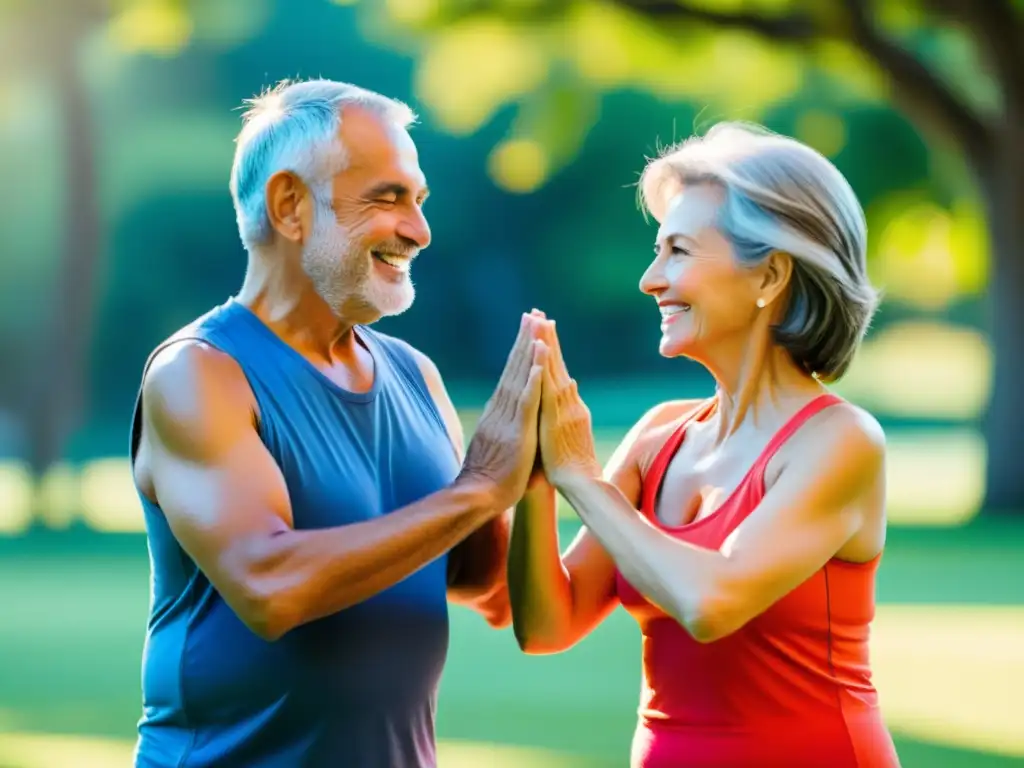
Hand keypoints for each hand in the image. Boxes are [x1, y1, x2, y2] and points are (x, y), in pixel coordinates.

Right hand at [458, 313, 548, 510]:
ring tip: (538, 327)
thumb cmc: (492, 478)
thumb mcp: (501, 445)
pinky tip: (539, 363)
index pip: (511, 375)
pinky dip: (533, 381)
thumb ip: (507, 428)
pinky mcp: (517, 432)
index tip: (527, 330)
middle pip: (514, 368)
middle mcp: (501, 410)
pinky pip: (527, 402)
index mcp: (499, 412)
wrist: (479, 497)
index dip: (520, 351)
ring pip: (520, 378)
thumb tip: (511, 419)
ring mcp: (508, 419)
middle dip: (524, 340)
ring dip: (530, 352)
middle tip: (533, 314)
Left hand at [536, 320, 600, 485]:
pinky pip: (549, 387)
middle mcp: (567, 402)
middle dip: (548, 338)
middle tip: (540, 313)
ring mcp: (564, 408)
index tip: (542, 329)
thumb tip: (564, 393)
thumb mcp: (563, 434)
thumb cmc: (568, 467)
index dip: (549, 350)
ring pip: (554, 370)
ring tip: (541, 322)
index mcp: (566, 406)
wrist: (580, 484)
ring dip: (547, 346)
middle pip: (556, 364)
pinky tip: (542, 352)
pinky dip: (545, 368)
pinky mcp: (557, 417)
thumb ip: (561, 414)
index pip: (556, 372)